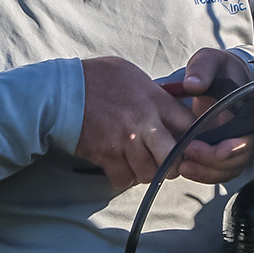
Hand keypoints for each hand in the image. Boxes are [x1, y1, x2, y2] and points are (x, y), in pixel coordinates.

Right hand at [76, 57, 194, 190]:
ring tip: (140, 162)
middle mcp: (143, 123)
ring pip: (150, 174)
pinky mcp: (106, 155)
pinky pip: (124, 179)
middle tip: (166, 161)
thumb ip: (156, 91)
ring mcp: (124, 141)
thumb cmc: (96, 78)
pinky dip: (124, 177)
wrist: (61, 91)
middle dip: (174, 164)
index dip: (192, 137)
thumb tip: (174, 99)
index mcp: (155, 100)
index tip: (185, 140)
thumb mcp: (133, 74)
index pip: (190, 126)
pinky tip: (121, 166)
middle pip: (174, 158)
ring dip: (147, 172)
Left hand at [175, 49, 253, 183]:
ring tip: (184, 166)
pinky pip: (218, 170)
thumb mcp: (209, 61)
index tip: (207, 148)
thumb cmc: (218, 69)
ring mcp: (233, 142)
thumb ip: (202, 70)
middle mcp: (243, 130)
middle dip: (212, 163)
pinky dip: (203, 173)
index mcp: (246, 111)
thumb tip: (193, 84)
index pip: (246, 138)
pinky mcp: (220, 149)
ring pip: (227, 169)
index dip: (229, 150)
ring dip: (206, 172)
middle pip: (237, 160)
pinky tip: (186, 167)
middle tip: (187, 156)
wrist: (219, 75)